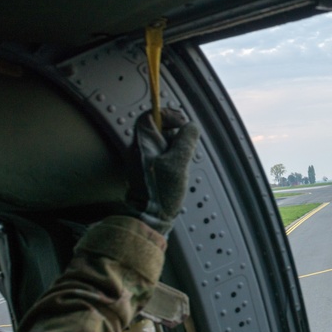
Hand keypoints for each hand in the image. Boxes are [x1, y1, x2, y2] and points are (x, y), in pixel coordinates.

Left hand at [125, 109, 198, 235]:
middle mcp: (140, 147)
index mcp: (143, 142)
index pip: (150, 115)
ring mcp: (143, 159)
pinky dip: (173, 159)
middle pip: (159, 128)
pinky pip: (163, 156)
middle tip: (186, 145)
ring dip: (176, 148)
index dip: (167, 114)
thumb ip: (186, 141)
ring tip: (182, 163)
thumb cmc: (160, 191)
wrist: (149, 217)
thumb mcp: (178, 163)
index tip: (182, 124)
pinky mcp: (148, 170)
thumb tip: (191, 126)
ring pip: (163, 142)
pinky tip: (178, 172)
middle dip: (176, 134)